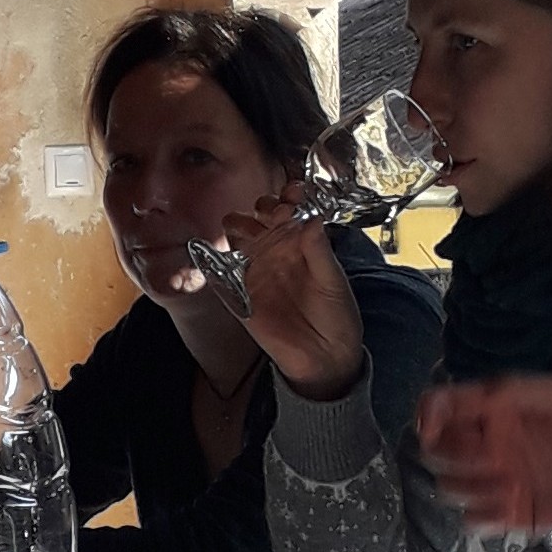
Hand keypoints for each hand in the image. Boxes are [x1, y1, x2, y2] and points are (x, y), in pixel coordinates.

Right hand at [221, 183, 366, 400]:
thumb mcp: (333, 282)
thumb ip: (319, 252)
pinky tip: (221, 253)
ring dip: (239, 226)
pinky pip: (222, 274)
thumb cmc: (336, 316)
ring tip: (247, 229)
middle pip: (259, 217)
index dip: (289, 198)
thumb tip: (311, 219)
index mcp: (302, 243)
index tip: (293, 194)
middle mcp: (277, 251)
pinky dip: (215, 261)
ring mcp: (257, 271)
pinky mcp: (240, 295)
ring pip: (238, 238)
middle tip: (274, 213)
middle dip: (263, 208)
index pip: (290, 211)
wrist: (325, 357)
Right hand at [415, 373, 551, 534]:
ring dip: (467, 486)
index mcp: (501, 409)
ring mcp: (501, 480)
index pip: (444, 406)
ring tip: (510, 484)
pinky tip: (508, 507)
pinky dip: (479, 516)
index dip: (428, 415)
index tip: (432, 430)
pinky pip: (474, 521)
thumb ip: (514, 391)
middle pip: (439, 449)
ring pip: (450, 486)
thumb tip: (464, 396)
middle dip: (451, 455)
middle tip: (490, 459)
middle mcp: (494, 443)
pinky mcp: (514, 514)